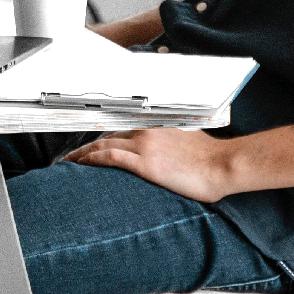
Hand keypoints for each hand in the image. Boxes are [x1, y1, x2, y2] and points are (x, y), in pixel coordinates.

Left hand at [66, 126, 233, 201]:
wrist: (224, 165)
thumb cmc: (213, 159)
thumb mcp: (191, 143)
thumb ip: (175, 144)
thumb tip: (172, 154)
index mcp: (158, 128)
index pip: (122, 131)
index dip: (104, 140)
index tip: (92, 148)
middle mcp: (148, 133)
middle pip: (108, 137)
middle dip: (88, 147)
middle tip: (73, 157)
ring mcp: (145, 147)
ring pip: (104, 145)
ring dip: (83, 154)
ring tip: (70, 163)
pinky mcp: (146, 163)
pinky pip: (110, 157)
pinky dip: (92, 160)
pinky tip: (81, 165)